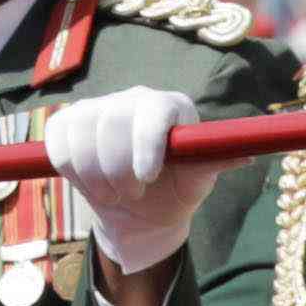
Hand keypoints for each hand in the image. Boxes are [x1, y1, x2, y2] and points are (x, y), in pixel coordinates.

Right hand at [40, 86, 200, 284]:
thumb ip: (213, 163)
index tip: (146, 178)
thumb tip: (247, 154)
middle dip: (117, 169)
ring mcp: (98, 107)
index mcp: (171, 106)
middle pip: (111, 121)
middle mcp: (134, 98)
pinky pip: (58, 142)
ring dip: (94, 176)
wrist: (137, 208)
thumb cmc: (174, 191)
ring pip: (80, 132)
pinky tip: (89, 183)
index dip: (146, 143)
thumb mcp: (197, 182)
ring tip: (113, 194)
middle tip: (131, 195)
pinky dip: (71, 170)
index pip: (153, 110)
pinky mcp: (67, 122)